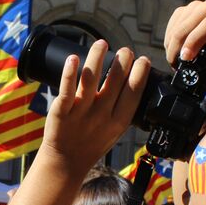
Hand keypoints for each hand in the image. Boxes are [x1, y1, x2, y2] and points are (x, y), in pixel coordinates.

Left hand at [41, 40, 150, 173]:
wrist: (66, 160)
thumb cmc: (93, 142)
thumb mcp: (115, 131)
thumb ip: (123, 108)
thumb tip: (134, 82)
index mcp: (118, 122)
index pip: (133, 94)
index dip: (140, 75)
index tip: (143, 60)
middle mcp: (102, 116)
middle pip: (115, 83)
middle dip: (123, 63)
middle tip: (126, 50)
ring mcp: (81, 113)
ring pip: (90, 80)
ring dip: (97, 58)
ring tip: (102, 43)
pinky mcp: (62, 112)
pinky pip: (67, 90)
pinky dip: (70, 73)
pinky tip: (74, 58)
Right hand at [164, 0, 205, 65]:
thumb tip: (205, 71)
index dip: (195, 41)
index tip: (185, 58)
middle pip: (190, 25)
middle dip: (178, 47)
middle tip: (175, 65)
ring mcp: (197, 5)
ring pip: (178, 26)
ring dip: (172, 46)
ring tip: (173, 62)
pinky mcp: (184, 10)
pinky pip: (172, 25)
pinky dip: (168, 40)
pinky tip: (171, 51)